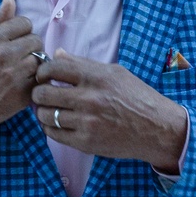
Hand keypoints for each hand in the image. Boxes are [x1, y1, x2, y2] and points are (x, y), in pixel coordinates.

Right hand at [0, 0, 41, 150]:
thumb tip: (10, 1)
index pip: (24, 23)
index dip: (20, 30)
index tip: (14, 39)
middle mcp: (6, 55)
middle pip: (36, 40)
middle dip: (29, 46)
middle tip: (19, 55)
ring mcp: (15, 76)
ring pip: (40, 60)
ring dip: (33, 64)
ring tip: (20, 70)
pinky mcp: (21, 96)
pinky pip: (38, 81)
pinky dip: (33, 82)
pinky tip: (21, 84)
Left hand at [32, 50, 187, 172]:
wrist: (156, 128)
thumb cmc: (137, 97)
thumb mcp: (115, 72)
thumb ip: (82, 64)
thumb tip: (56, 54)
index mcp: (96, 77)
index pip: (55, 68)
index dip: (43, 70)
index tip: (43, 75)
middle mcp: (90, 98)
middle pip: (44, 93)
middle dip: (38, 92)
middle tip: (42, 93)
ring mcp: (87, 122)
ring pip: (45, 115)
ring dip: (42, 111)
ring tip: (49, 109)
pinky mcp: (86, 142)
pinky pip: (54, 134)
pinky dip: (50, 127)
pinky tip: (56, 123)